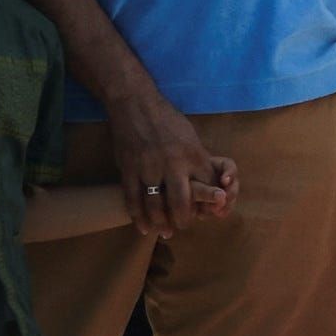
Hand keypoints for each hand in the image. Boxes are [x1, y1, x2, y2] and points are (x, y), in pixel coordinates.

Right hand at [110, 86, 234, 225]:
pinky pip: (134, 200)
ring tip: (164, 231)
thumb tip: (205, 180)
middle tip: (182, 226)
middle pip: (181, 203)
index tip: (204, 213)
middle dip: (183, 220)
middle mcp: (173, 163)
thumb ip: (197, 159)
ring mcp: (149, 168)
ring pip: (155, 206)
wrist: (135, 104)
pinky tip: (143, 227)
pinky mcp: (129, 170)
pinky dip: (138, 218)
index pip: (206, 187)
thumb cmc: (167, 119)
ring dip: (160, 223)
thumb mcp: (191, 136)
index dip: (207, 205)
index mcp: (193, 154)